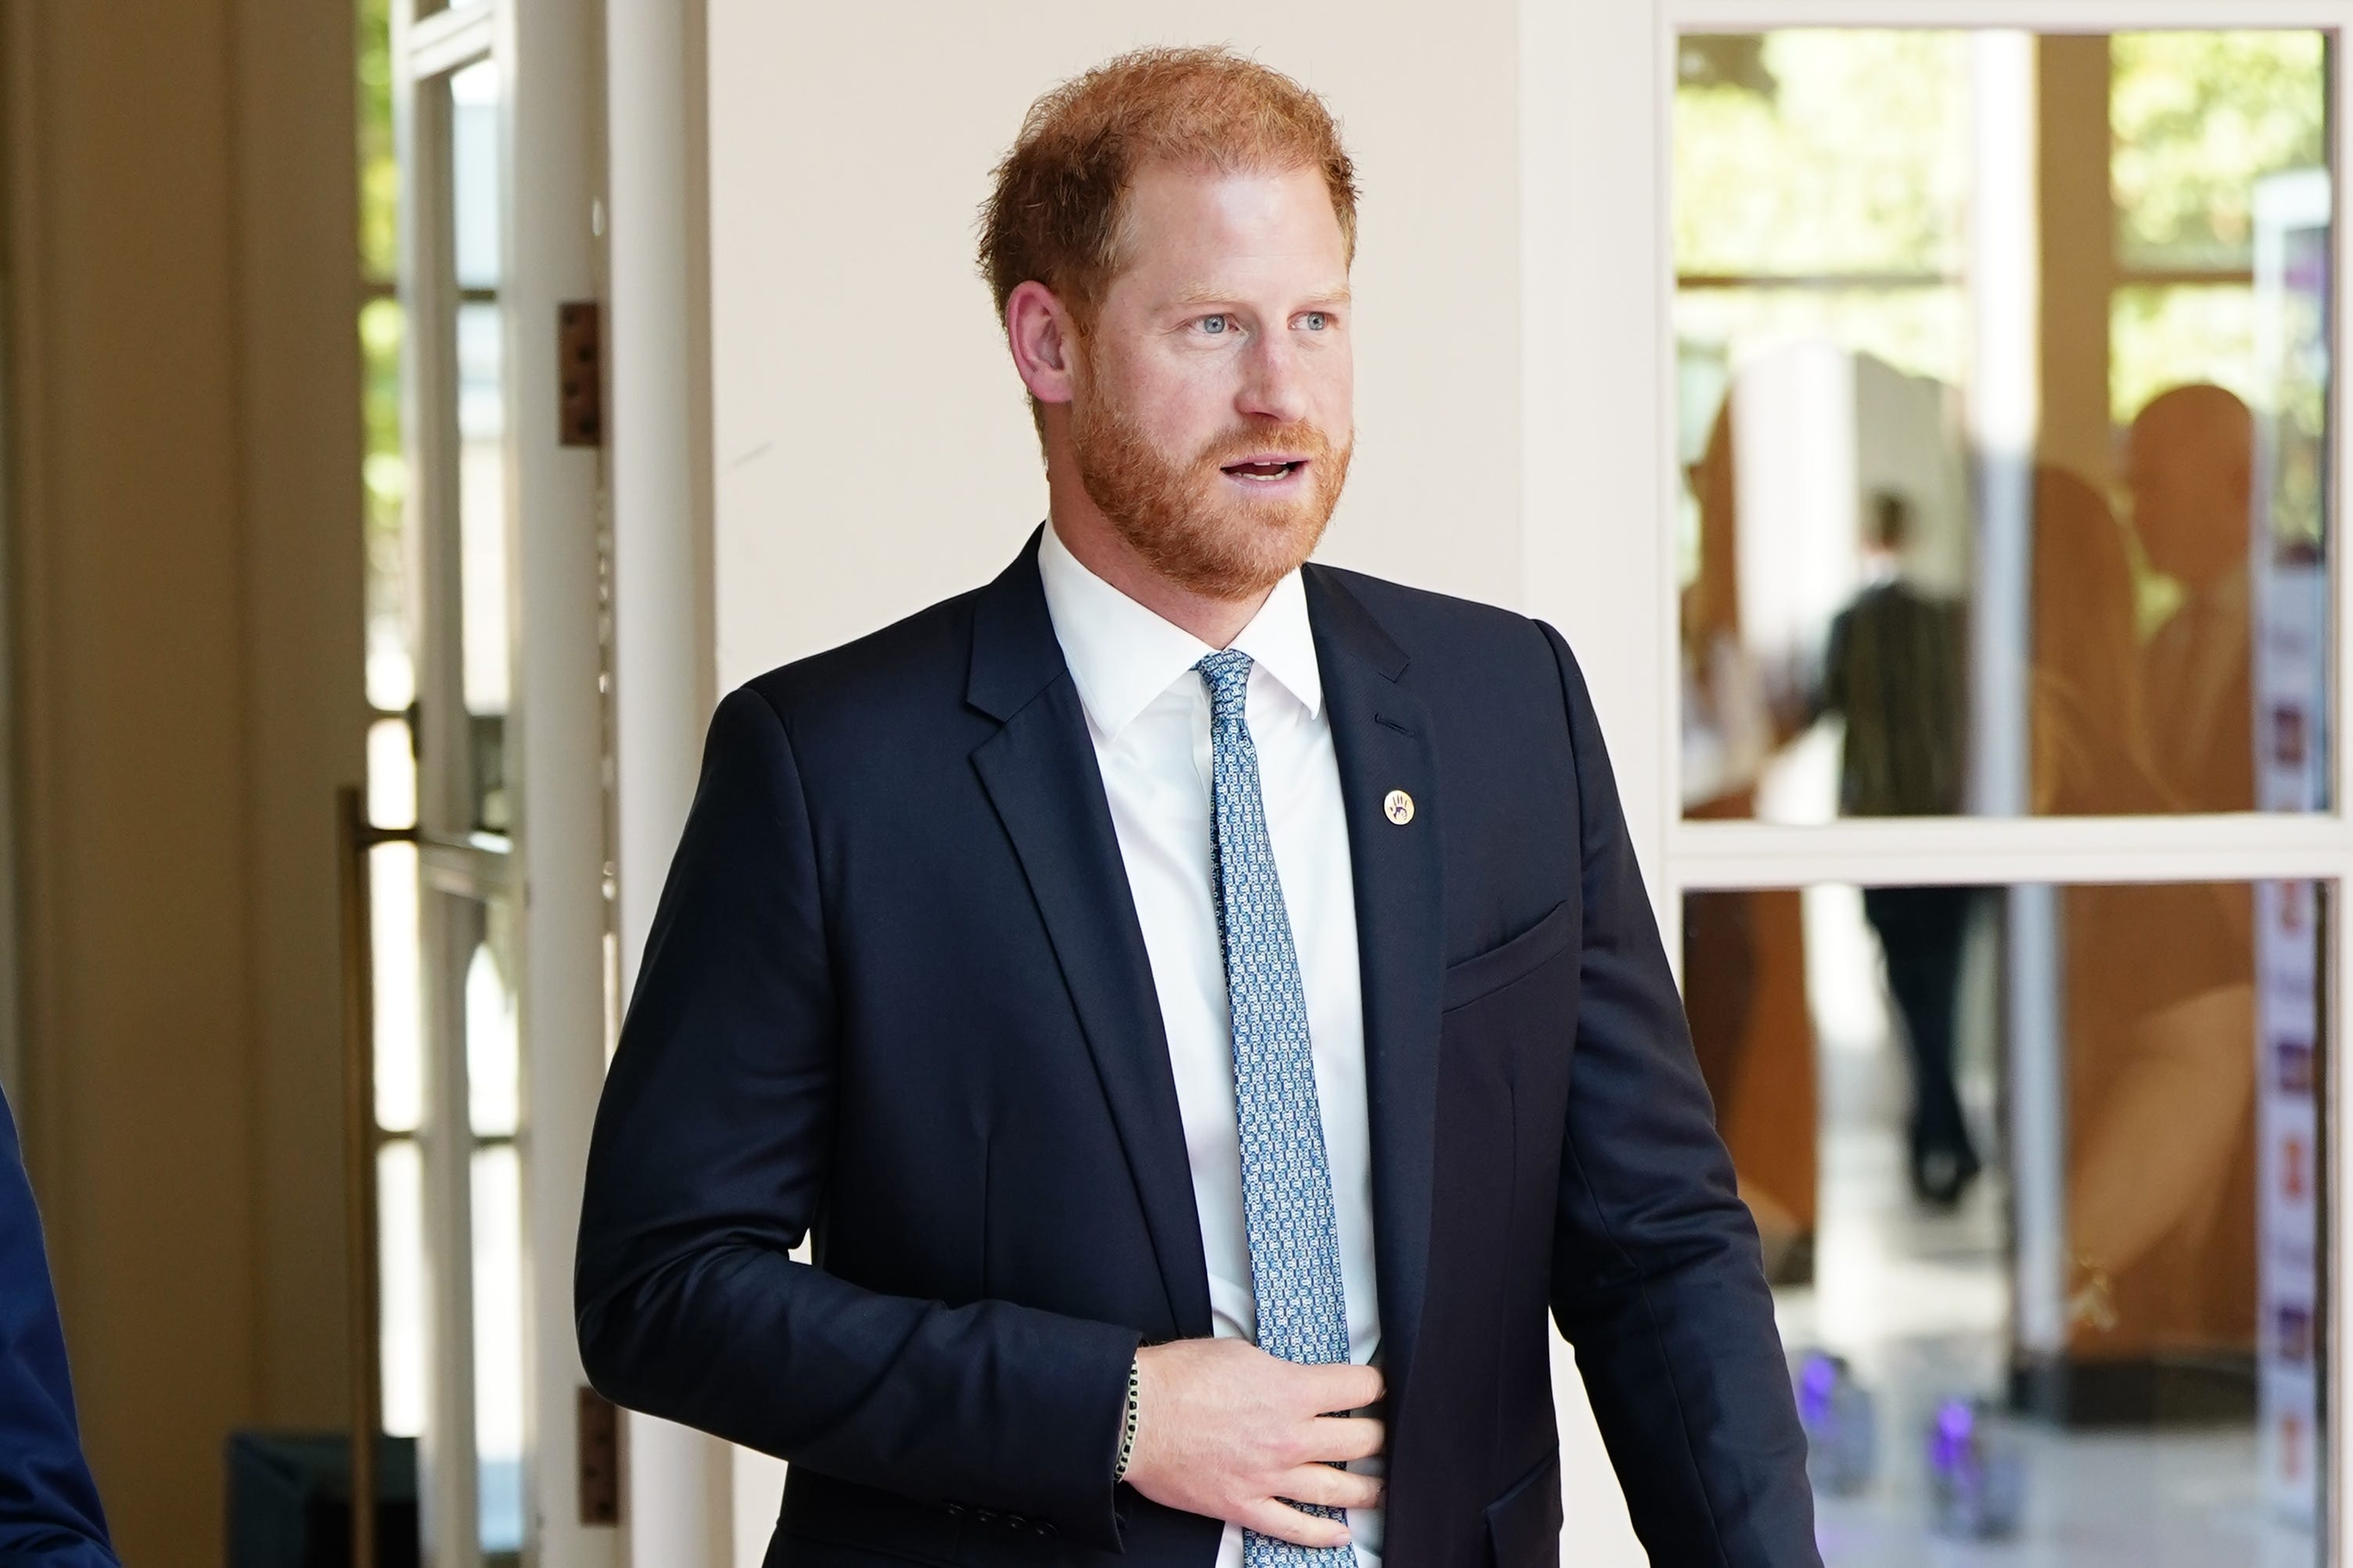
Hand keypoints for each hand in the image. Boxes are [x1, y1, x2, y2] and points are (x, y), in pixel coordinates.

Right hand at [1121, 1339, 1383, 1549]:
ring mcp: (1271, 1477)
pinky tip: (1339, 1531)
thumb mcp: (1240, 1352)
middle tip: (1380, 1434)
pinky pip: (1295, 1528)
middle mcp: (1291, 1437)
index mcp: (1292, 1391)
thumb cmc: (1177, 1379)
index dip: (1376, 1384)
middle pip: (1363, 1441)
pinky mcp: (1246, 1506)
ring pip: (1340, 1490)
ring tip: (1378, 1486)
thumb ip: (1278, 1371)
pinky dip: (1323, 1534)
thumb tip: (1293, 1379)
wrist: (1136, 1415)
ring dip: (1368, 1489)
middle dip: (1379, 1435)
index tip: (1378, 1387)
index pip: (1361, 1387)